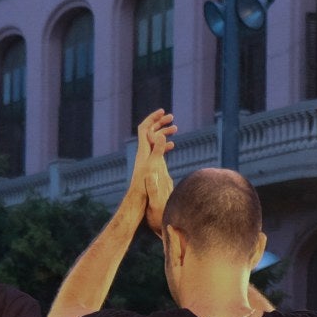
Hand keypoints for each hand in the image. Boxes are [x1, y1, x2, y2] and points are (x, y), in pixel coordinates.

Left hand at [131, 110, 175, 232]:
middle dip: (159, 123)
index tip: (163, 111)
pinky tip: (172, 146)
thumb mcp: (154, 168)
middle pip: (149, 133)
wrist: (140, 205)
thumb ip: (158, 151)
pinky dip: (163, 145)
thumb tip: (160, 135)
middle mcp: (143, 154)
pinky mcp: (150, 167)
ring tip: (175, 128)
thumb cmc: (147, 189)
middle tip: (171, 117)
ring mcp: (146, 161)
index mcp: (143, 152)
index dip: (152, 118)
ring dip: (163, 133)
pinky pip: (156, 151)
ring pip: (153, 141)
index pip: (145, 129)